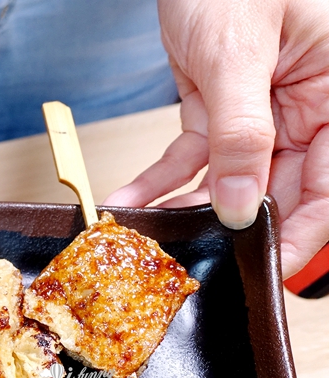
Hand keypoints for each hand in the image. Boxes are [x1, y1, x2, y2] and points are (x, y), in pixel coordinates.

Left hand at [105, 0, 328, 277]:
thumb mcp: (238, 55)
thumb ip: (241, 134)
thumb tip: (241, 204)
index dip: (304, 230)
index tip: (267, 264)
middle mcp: (304, 110)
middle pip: (278, 189)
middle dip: (234, 226)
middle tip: (193, 260)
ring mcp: (258, 115)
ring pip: (229, 180)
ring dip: (188, 208)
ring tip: (152, 239)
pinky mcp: (216, 112)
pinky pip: (191, 158)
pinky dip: (160, 180)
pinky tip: (130, 202)